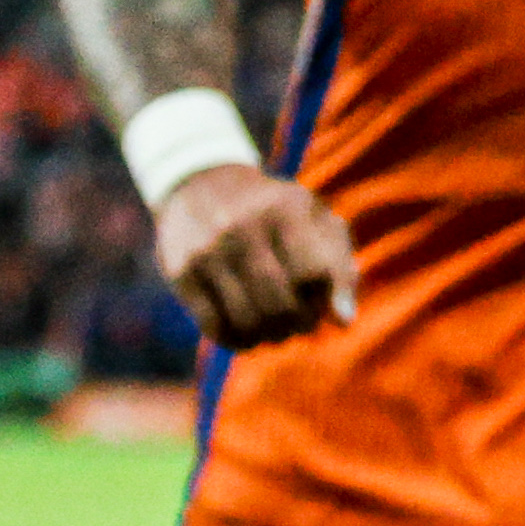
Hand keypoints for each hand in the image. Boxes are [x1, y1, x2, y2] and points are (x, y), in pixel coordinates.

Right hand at [154, 165, 357, 349]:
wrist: (201, 184)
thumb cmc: (277, 212)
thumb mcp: (316, 221)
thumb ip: (339, 268)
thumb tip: (344, 322)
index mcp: (285, 209)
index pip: (313, 274)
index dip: (323, 299)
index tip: (322, 301)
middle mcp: (242, 227)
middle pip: (280, 304)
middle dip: (298, 324)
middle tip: (301, 324)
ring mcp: (207, 251)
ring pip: (247, 320)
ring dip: (269, 337)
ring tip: (277, 331)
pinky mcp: (180, 273)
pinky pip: (213, 326)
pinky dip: (237, 341)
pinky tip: (247, 335)